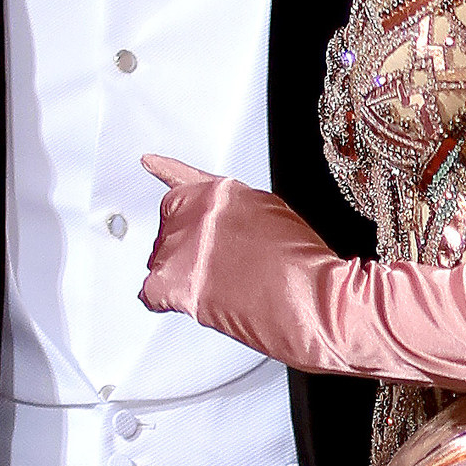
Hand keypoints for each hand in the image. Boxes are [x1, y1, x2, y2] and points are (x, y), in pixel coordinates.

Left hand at [138, 155, 345, 364]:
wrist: (315, 299)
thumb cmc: (305, 264)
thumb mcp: (271, 215)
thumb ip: (235, 212)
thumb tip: (223, 225)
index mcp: (220, 192)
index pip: (181, 179)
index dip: (167, 174)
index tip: (151, 164)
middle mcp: (196, 213)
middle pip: (170, 228)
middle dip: (187, 248)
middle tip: (218, 269)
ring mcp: (184, 246)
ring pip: (161, 260)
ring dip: (182, 275)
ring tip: (220, 289)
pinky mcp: (177, 282)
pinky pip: (151, 292)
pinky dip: (163, 300)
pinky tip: (174, 301)